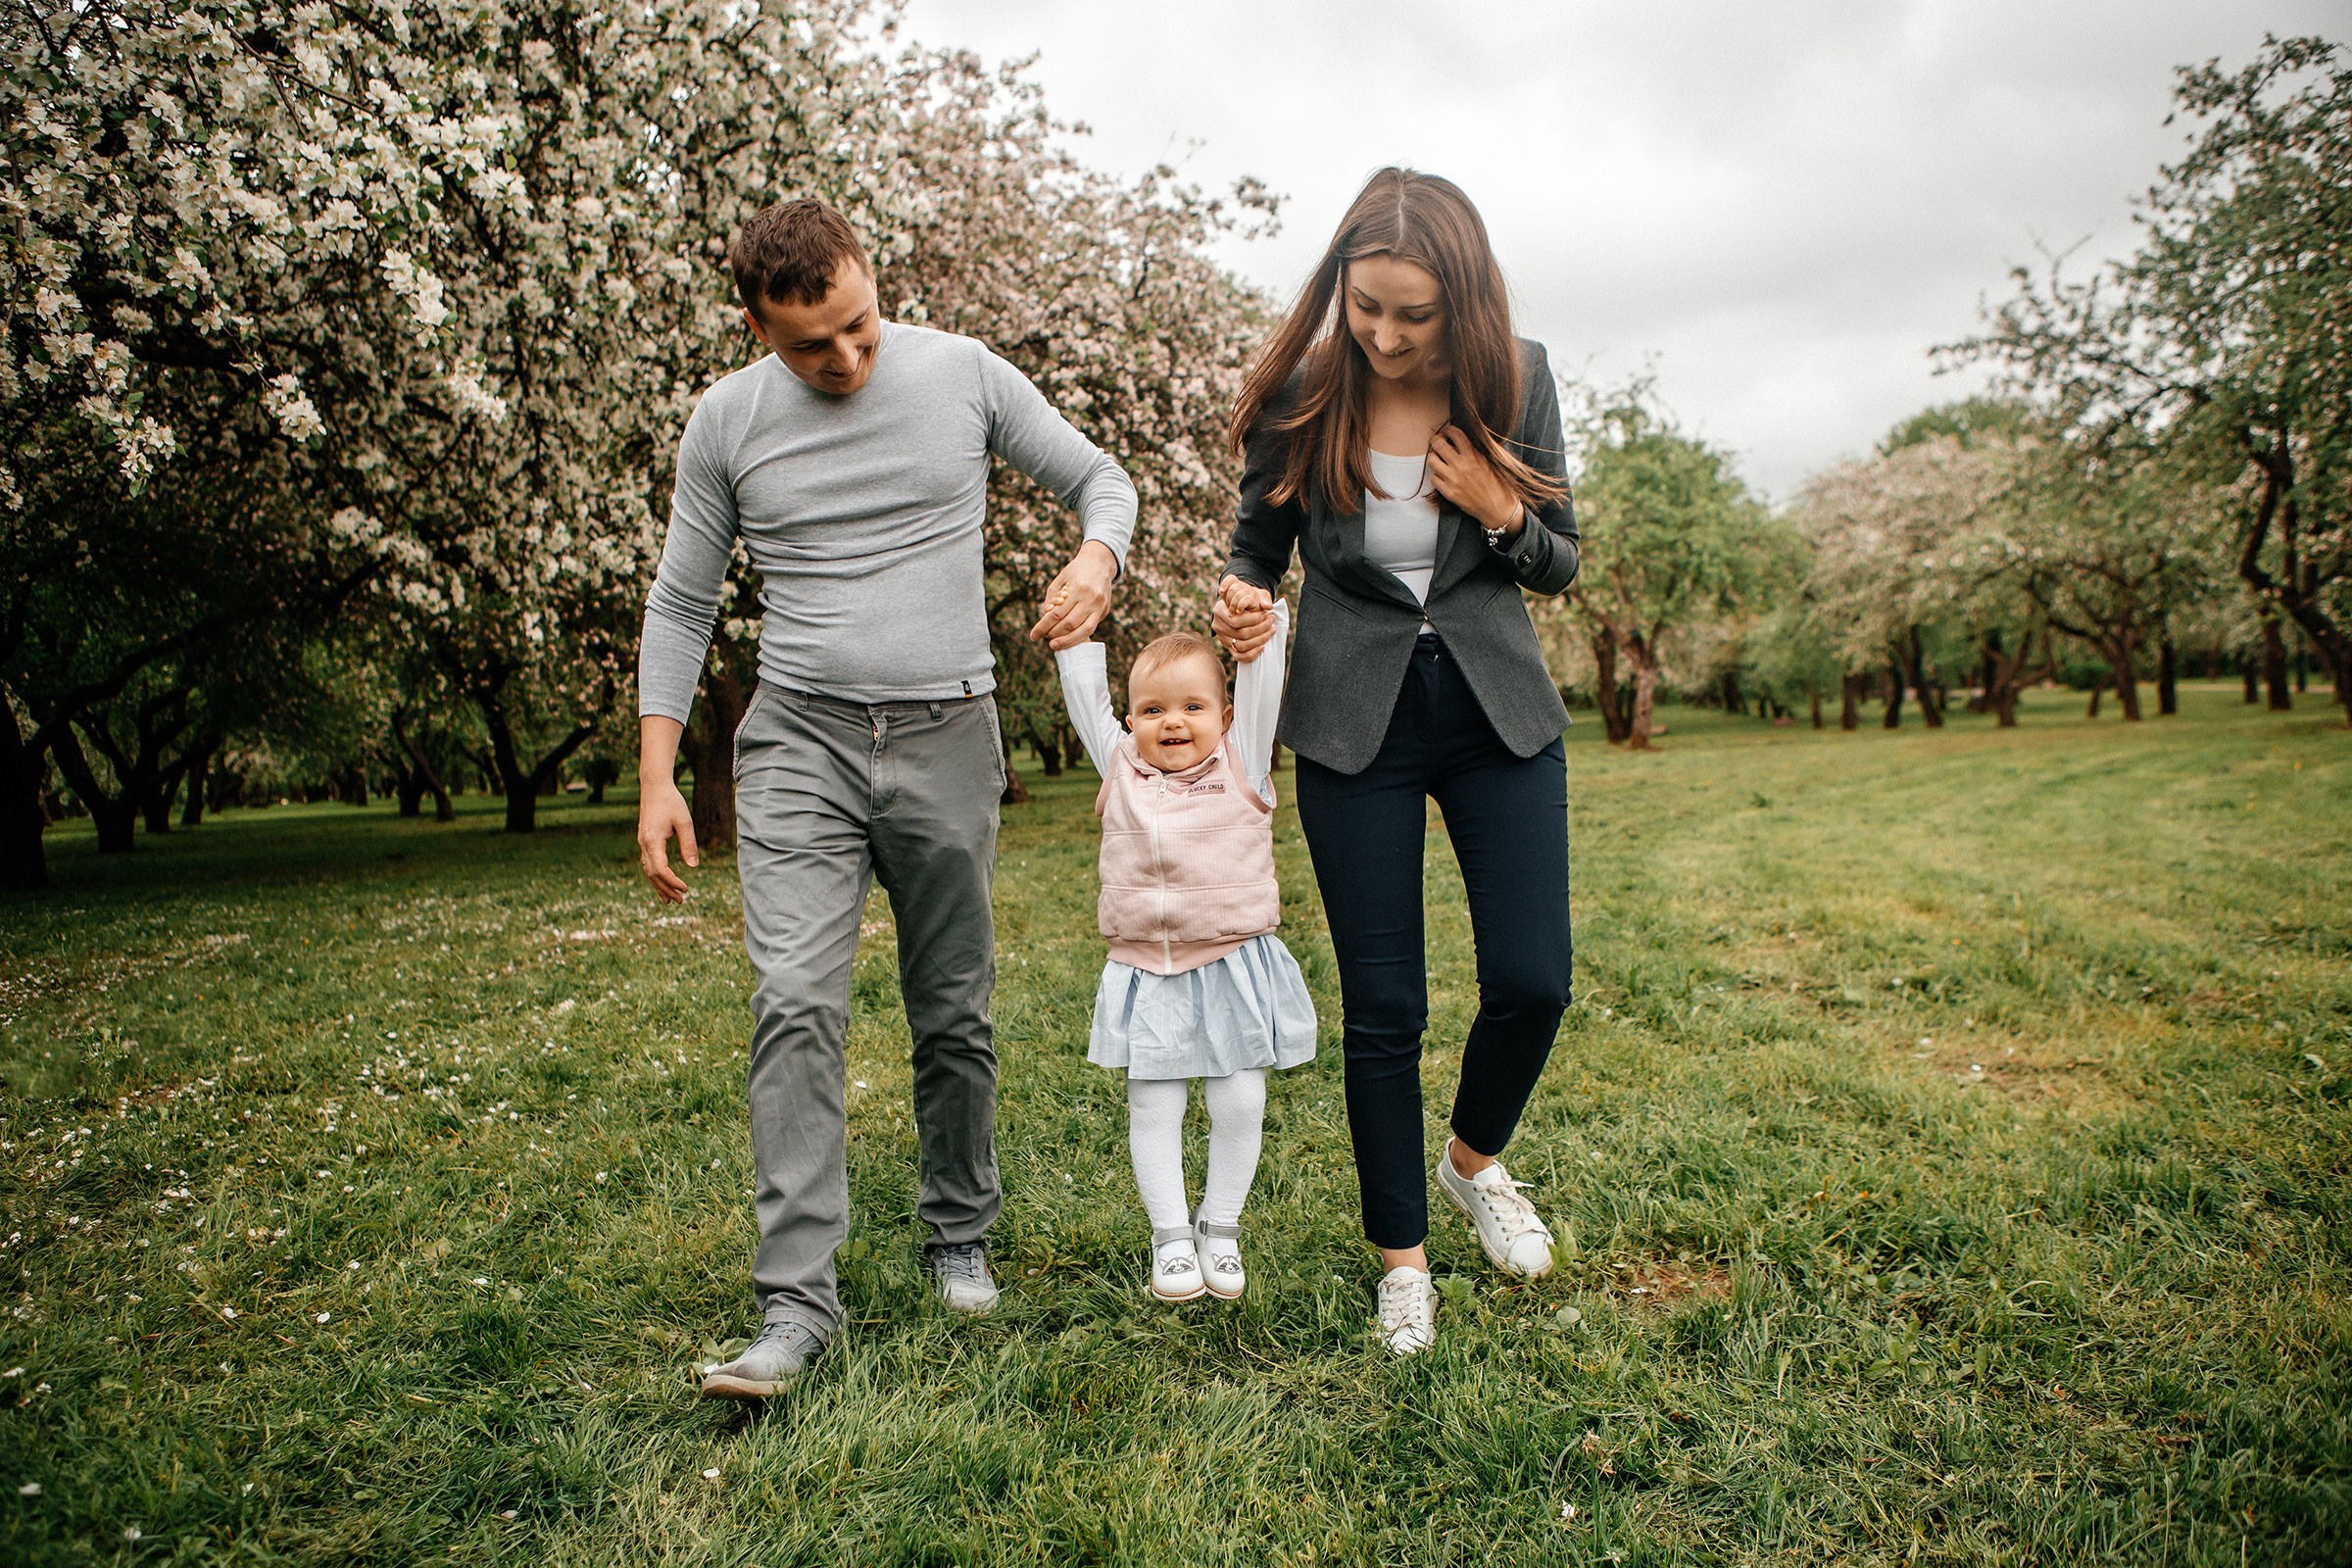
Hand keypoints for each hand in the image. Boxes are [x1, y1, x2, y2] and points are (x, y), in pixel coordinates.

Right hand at [636, 716, 697, 902]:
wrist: (654, 787)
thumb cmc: (671, 801)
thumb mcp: (684, 821)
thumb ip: (689, 844)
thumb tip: (693, 866)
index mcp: (652, 841)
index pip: (661, 869)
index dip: (672, 882)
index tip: (686, 888)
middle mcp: (643, 844)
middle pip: (653, 874)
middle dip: (666, 889)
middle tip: (681, 901)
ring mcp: (642, 843)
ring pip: (648, 871)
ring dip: (659, 886)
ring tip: (670, 900)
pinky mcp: (644, 841)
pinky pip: (648, 863)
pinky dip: (655, 876)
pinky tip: (662, 883)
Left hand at [1027, 540, 1119, 649]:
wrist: (1100, 563)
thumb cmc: (1075, 572)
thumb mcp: (1059, 581)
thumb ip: (1051, 600)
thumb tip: (1044, 622)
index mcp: (1077, 588)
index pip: (1056, 614)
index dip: (1043, 626)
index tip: (1033, 636)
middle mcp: (1090, 598)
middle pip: (1069, 624)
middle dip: (1054, 634)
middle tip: (1045, 638)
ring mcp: (1100, 606)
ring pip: (1083, 631)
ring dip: (1067, 641)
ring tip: (1055, 646)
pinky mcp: (1104, 611)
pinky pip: (1090, 628)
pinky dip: (1078, 637)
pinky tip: (1069, 640)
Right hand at [1212, 574, 1274, 662]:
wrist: (1238, 606)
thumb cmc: (1245, 598)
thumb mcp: (1251, 591)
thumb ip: (1260, 595)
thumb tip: (1268, 605)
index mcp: (1220, 610)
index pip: (1237, 620)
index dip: (1254, 619)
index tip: (1267, 614)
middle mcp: (1218, 626)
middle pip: (1241, 633)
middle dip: (1261, 628)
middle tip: (1272, 621)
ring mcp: (1223, 639)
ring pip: (1241, 645)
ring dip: (1260, 640)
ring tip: (1271, 631)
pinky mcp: (1228, 648)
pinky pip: (1239, 656)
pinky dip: (1252, 654)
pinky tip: (1262, 646)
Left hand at [1427, 425, 1523, 535]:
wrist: (1496, 507)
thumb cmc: (1496, 483)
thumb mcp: (1489, 461)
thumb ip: (1474, 450)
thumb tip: (1459, 439)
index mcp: (1473, 456)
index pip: (1455, 434)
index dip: (1449, 429)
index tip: (1448, 431)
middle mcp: (1461, 466)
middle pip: (1438, 444)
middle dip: (1436, 440)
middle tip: (1438, 441)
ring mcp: (1453, 480)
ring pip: (1432, 461)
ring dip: (1434, 457)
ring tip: (1439, 459)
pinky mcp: (1449, 493)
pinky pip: (1433, 478)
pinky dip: (1436, 475)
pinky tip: (1443, 476)